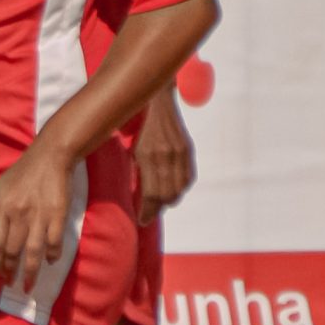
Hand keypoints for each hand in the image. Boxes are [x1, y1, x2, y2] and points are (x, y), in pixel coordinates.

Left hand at [0, 142, 75, 293]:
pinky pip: (54, 242)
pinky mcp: (58, 215)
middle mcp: (18, 214)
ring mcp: (39, 216)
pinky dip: (52, 255)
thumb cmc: (23, 173)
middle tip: (9, 284)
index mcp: (2, 208)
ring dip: (29, 272)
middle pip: (12, 251)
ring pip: (32, 252)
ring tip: (27, 286)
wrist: (51, 156)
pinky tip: (51, 262)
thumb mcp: (1, 190)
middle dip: (9, 272)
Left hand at [133, 88, 196, 222]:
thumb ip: (142, 173)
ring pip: (179, 189)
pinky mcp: (188, 150)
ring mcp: (180, 153)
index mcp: (149, 156)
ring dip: (170, 200)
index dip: (147, 211)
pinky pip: (188, 178)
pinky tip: (172, 191)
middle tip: (149, 214)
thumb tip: (144, 199)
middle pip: (167, 195)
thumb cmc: (142, 129)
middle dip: (157, 209)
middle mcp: (166, 156)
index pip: (151, 194)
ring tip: (159, 204)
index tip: (142, 221)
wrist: (160, 104)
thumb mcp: (136, 151)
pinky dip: (180, 188)